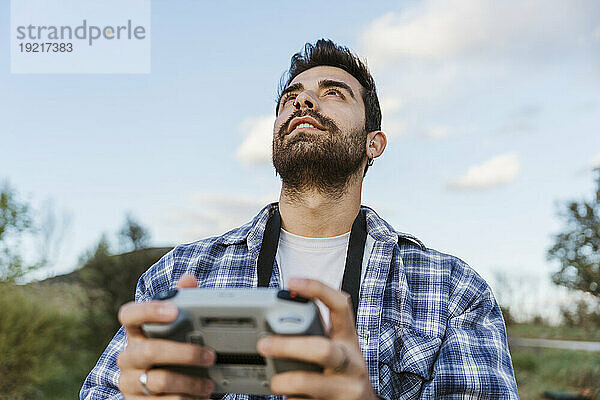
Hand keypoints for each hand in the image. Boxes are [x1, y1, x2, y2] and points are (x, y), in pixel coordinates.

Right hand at [116, 274, 214, 398]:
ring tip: (208, 384)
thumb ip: (182, 303)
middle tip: (210, 355)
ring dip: (190, 382)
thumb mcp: (176, 332)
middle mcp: (128, 357)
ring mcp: (130, 382)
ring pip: (159, 380)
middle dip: (184, 353)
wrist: (159, 394)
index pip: (129, 315)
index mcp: (136, 333)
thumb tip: (189, 279)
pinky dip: (184, 399)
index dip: (149, 310)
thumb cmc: (170, 356)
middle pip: (150, 351)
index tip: (174, 311)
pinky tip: (197, 397)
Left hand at [257, 278, 377, 399]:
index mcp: (349, 340)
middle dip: (289, 346)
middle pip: (322, 348)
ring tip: (274, 382)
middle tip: (264, 344)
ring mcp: (347, 387)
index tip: (292, 282)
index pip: (341, 305)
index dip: (317, 289)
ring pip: (310, 382)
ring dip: (285, 381)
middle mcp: (352, 362)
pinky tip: (291, 398)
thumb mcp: (336, 350)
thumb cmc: (341, 374)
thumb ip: (314, 336)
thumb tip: (273, 326)